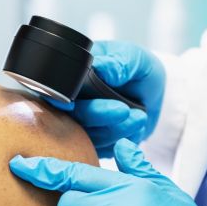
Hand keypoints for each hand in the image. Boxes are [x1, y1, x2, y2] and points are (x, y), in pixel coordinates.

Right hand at [47, 42, 164, 156]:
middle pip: (71, 116)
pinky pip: (102, 148)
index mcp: (72, 76)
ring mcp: (82, 123)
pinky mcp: (95, 140)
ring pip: (87, 136)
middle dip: (96, 114)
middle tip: (123, 110)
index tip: (69, 105)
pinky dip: (121, 138)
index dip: (58, 100)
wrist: (151, 91)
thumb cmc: (136, 68)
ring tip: (140, 116)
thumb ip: (118, 63)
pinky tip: (137, 124)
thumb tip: (101, 67)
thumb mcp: (132, 58)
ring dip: (114, 128)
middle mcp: (72, 101)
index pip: (54, 90)